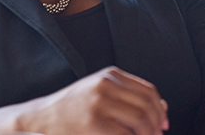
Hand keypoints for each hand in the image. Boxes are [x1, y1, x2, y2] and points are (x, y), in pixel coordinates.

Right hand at [16, 66, 168, 134]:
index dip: (160, 110)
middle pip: (147, 106)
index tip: (164, 125)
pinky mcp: (94, 123)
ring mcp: (99, 103)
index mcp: (109, 76)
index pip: (148, 91)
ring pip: (141, 120)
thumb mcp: (100, 95)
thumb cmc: (71, 110)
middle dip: (157, 126)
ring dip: (149, 134)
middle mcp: (105, 85)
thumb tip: (165, 108)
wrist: (39, 119)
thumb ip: (128, 98)